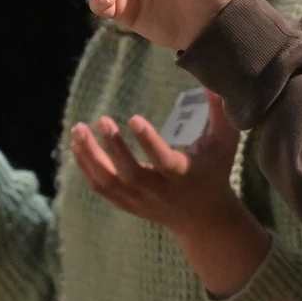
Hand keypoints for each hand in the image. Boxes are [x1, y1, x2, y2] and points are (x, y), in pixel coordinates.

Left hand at [68, 97, 240, 238]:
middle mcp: (158, 191)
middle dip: (113, 147)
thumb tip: (213, 82)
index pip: (163, 160)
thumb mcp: (225, 143)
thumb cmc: (215, 172)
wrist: (202, 218)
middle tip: (102, 120)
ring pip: (108, 182)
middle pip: (130, 173)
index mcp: (182, 175)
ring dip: (90, 157)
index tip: (133, 117)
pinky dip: (86, 168)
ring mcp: (139, 200)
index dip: (148, 140)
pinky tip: (76, 146)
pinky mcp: (127, 204)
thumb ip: (222, 113)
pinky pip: (101, 188)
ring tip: (78, 129)